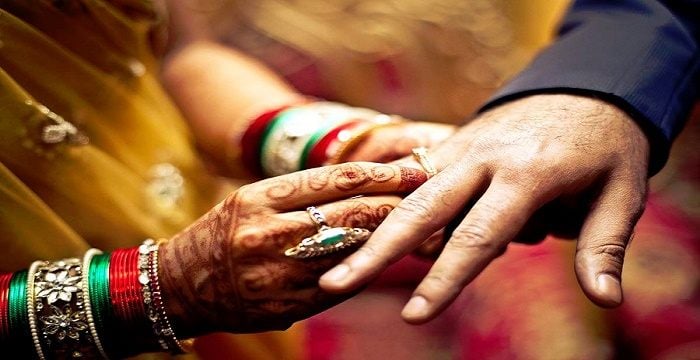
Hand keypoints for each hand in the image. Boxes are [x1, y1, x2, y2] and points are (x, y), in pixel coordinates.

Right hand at [158, 162, 426, 335]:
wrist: (181, 285)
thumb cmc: (223, 233)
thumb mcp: (252, 199)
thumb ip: (301, 194)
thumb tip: (364, 185)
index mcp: (259, 198)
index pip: (334, 180)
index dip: (381, 174)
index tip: (414, 169)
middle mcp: (268, 233)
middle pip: (350, 214)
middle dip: (396, 204)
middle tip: (429, 197)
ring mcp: (276, 273)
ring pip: (350, 251)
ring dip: (388, 239)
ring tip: (420, 228)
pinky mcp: (284, 306)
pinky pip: (339, 285)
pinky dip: (365, 270)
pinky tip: (383, 260)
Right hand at [319, 94, 649, 322]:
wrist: (585, 83)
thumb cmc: (608, 145)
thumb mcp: (621, 193)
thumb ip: (603, 246)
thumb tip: (606, 301)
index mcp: (526, 174)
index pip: (477, 237)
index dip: (445, 281)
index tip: (415, 316)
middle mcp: (483, 159)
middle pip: (419, 211)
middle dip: (376, 252)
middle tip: (333, 284)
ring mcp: (462, 146)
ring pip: (412, 194)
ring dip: (382, 230)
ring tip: (350, 267)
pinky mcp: (453, 142)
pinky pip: (420, 179)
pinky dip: (407, 207)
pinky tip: (393, 229)